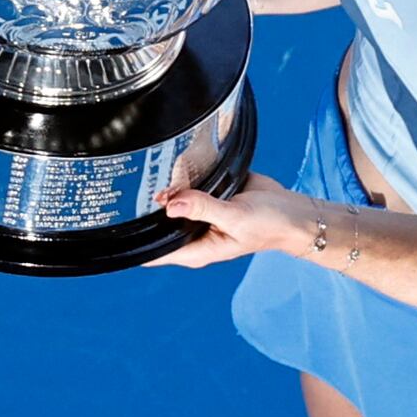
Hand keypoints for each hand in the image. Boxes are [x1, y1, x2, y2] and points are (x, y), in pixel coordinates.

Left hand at [144, 172, 301, 270]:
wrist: (293, 211)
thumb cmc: (269, 225)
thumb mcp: (236, 218)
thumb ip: (204, 209)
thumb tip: (172, 204)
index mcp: (195, 248)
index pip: (154, 251)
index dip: (136, 238)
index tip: (124, 220)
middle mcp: (193, 232)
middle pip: (159, 221)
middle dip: (152, 206)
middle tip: (152, 185)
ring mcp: (200, 214)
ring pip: (173, 200)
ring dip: (170, 187)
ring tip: (168, 172)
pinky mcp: (209, 196)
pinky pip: (189, 185)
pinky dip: (185, 176)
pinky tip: (182, 165)